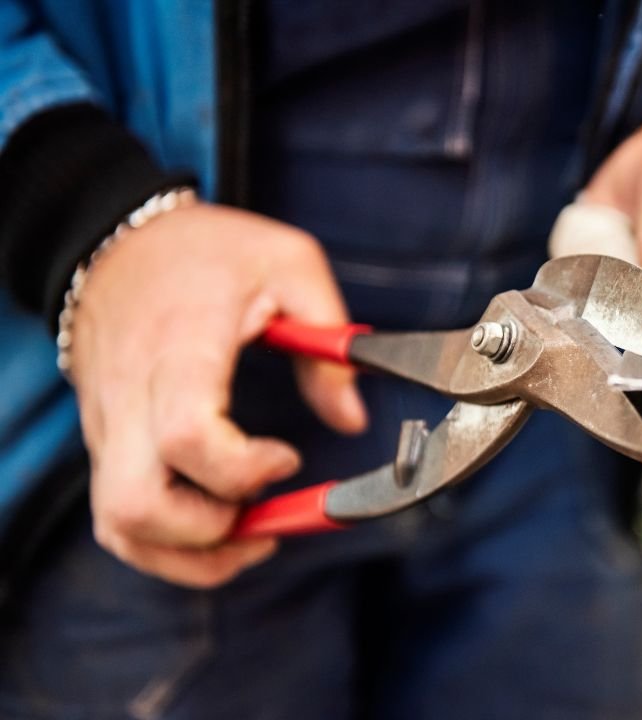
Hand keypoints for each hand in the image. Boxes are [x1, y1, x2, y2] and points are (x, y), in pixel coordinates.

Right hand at [70, 203, 366, 587]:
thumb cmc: (208, 252)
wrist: (118, 240)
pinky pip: (118, 521)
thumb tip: (353, 420)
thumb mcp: (291, 265)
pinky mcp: (106, 445)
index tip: (289, 458)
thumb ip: (330, 345)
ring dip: (191, 552)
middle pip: (136, 505)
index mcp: (179, 349)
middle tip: (268, 510)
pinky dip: (167, 546)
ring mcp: (110, 428)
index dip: (242, 469)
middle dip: (211, 533)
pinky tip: (220, 527)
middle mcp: (130, 398)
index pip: (185, 435)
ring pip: (122, 527)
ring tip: (253, 532)